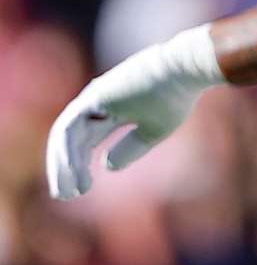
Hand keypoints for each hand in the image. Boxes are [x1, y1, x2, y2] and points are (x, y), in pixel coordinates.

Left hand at [46, 26, 223, 198]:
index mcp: (115, 109)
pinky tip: (71, 171)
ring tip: (68, 191)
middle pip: (73, 140)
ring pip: (65, 136)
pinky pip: (69, 128)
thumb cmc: (176, 97)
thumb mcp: (154, 130)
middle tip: (67, 195)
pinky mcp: (93, 96)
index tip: (81, 190)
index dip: (80, 165)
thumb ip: (130, 147)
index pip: (87, 141)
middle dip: (67, 169)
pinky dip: (66, 151)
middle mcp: (99, 103)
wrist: (185, 69)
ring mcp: (94, 98)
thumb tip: (105, 165)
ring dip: (63, 164)